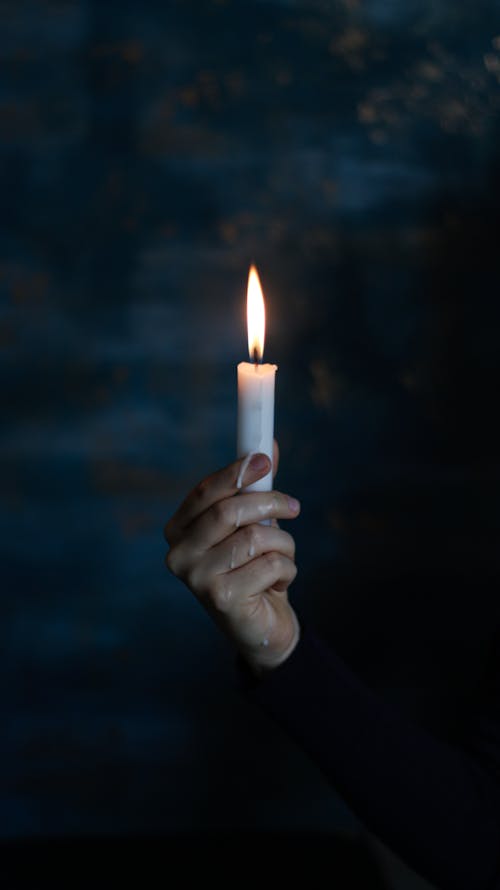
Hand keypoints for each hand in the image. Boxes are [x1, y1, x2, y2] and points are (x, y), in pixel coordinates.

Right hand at [164, 442, 300, 673]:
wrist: (261, 627)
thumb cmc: (253, 569)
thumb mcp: (254, 524)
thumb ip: (256, 488)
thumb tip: (268, 445)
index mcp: (179, 530)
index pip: (204, 492)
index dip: (236, 472)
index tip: (265, 460)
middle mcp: (178, 554)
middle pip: (229, 511)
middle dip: (270, 503)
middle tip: (294, 506)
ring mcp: (196, 578)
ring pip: (255, 538)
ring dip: (284, 544)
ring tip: (283, 558)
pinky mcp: (221, 599)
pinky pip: (270, 565)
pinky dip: (287, 570)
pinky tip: (278, 584)